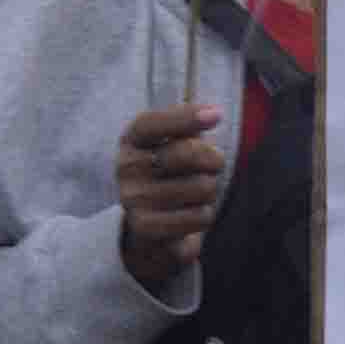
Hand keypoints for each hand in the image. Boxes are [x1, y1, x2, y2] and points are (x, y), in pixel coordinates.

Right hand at [115, 106, 226, 292]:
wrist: (150, 230)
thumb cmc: (171, 176)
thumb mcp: (174, 146)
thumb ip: (189, 128)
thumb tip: (213, 113)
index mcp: (131, 141)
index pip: (152, 123)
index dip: (185, 117)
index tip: (217, 115)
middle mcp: (126, 168)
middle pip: (188, 153)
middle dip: (214, 159)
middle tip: (213, 166)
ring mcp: (133, 199)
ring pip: (202, 186)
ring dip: (210, 190)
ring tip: (196, 194)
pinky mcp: (146, 228)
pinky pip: (199, 216)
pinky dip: (204, 215)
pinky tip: (188, 214)